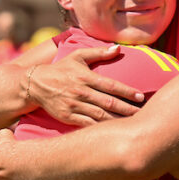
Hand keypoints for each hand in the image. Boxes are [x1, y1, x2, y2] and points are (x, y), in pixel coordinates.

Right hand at [28, 46, 144, 126]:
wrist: (35, 84)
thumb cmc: (61, 69)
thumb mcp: (77, 56)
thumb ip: (98, 52)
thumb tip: (118, 48)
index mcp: (85, 77)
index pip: (110, 85)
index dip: (127, 91)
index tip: (140, 96)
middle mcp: (81, 92)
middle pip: (108, 103)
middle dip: (127, 108)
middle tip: (143, 113)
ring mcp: (74, 106)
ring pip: (100, 116)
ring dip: (117, 120)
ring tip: (132, 124)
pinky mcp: (68, 117)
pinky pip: (87, 125)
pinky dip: (100, 129)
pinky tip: (113, 132)